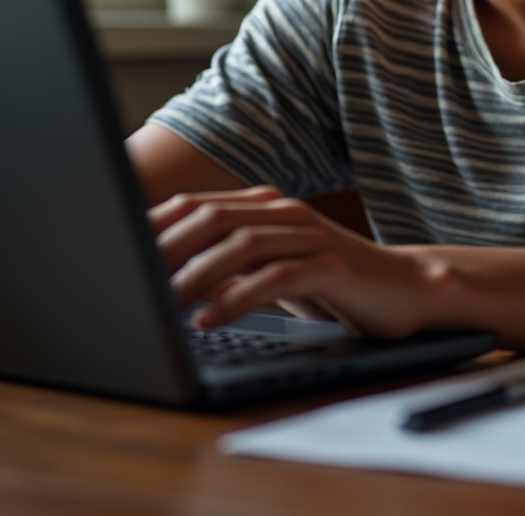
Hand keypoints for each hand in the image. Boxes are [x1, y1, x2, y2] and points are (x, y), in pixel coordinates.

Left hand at [148, 185, 438, 337]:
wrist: (402, 287)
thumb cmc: (330, 280)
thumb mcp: (272, 266)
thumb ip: (230, 261)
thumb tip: (167, 271)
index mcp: (267, 205)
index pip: (200, 205)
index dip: (158, 225)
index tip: (122, 251)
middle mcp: (286, 212)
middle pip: (215, 217)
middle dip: (169, 247)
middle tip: (136, 277)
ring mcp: (311, 235)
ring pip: (242, 244)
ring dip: (197, 273)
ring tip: (164, 301)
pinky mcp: (331, 264)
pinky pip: (276, 277)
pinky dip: (237, 298)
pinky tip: (210, 319)